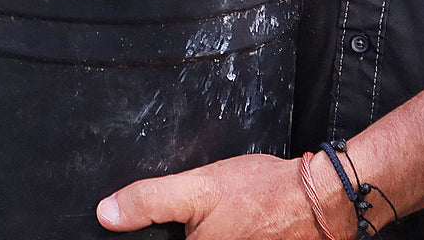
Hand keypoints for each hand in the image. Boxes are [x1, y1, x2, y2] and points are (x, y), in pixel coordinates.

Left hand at [95, 154, 336, 239]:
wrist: (316, 199)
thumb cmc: (260, 193)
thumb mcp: (198, 189)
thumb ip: (150, 201)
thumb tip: (106, 213)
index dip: (152, 235)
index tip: (180, 221)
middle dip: (182, 230)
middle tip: (208, 214)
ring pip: (199, 238)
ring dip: (200, 229)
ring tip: (224, 215)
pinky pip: (219, 238)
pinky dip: (220, 231)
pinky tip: (231, 221)